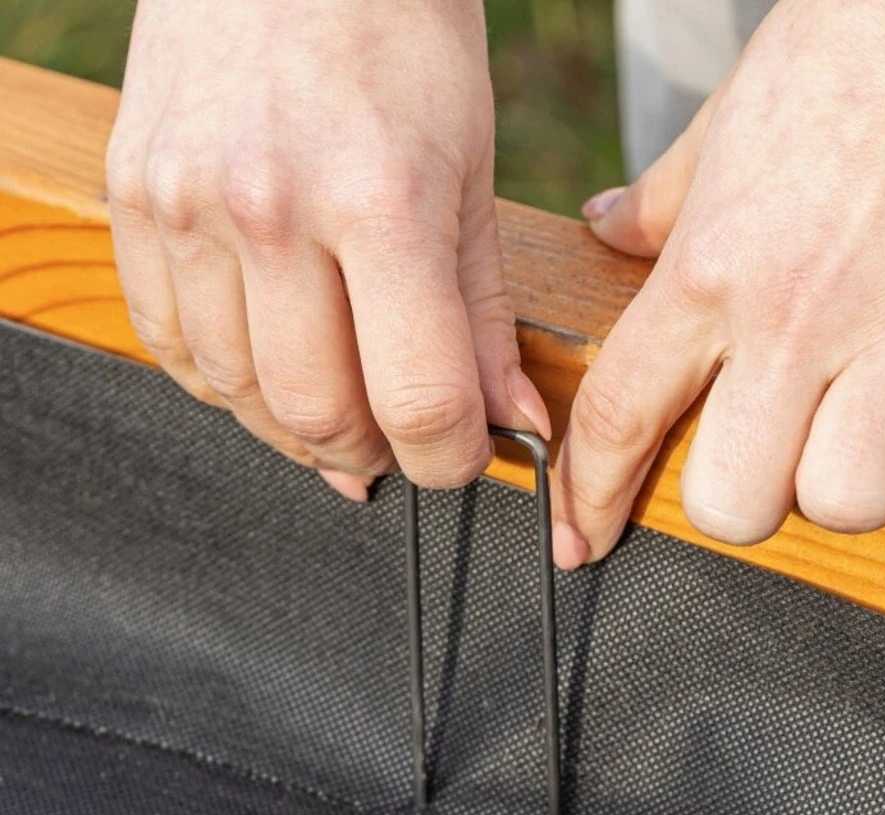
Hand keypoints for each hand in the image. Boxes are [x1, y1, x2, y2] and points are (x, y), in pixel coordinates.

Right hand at [106, 0, 549, 501]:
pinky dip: (225, 383)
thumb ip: (483, 311)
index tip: (460, 459)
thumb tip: (507, 416)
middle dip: (372, 455)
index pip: (416, 398)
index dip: (449, 458)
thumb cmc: (396, 32)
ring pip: (235, 393)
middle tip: (400, 444)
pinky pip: (166, 343)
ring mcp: (186, 204)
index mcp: (380, 200)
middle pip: (316, 413)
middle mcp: (269, 209)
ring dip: (297, 429)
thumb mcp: (470, 168)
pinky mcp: (134, 197)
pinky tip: (268, 370)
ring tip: (340, 412)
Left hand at [554, 0, 884, 568]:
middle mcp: (797, 316)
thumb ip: (660, 205)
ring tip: (853, 434)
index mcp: (714, 271)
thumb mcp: (725, 127)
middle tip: (758, 456)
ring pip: (846, 502)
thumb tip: (604, 231)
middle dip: (736, 502)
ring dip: (842, 487)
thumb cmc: (852, 48)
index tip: (583, 539)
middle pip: (733, 504)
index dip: (589, 496)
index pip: (618, 418)